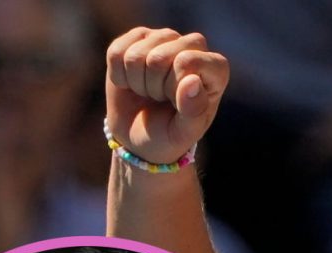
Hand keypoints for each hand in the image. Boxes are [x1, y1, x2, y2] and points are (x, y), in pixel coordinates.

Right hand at [105, 27, 228, 164]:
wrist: (141, 136)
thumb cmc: (170, 134)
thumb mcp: (184, 133)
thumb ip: (193, 111)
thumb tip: (191, 81)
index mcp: (216, 68)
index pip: (186, 61)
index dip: (173, 88)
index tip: (177, 104)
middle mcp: (194, 46)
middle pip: (159, 58)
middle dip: (154, 87)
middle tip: (162, 99)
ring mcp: (165, 37)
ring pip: (135, 56)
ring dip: (137, 83)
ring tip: (150, 92)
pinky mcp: (138, 37)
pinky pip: (116, 54)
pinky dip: (119, 77)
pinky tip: (133, 83)